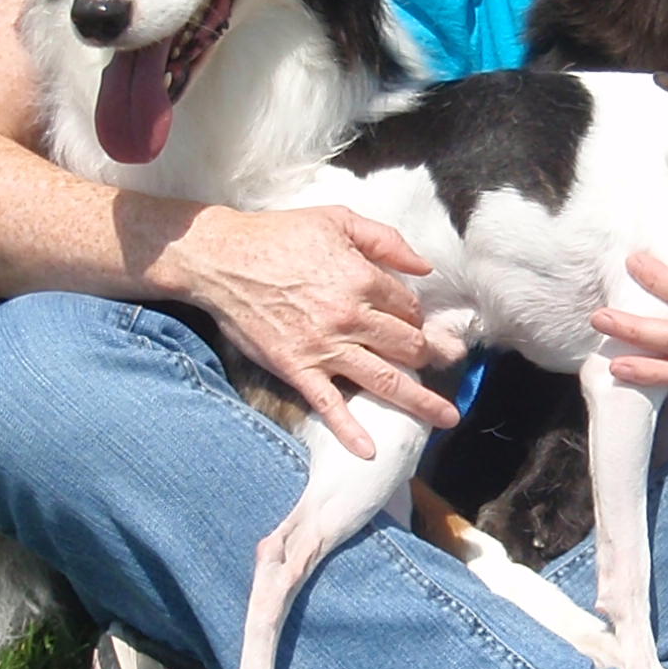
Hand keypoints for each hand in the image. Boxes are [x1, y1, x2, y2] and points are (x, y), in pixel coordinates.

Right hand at [164, 204, 462, 457]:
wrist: (221, 259)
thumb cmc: (278, 235)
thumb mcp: (337, 219)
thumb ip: (385, 239)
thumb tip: (425, 266)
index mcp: (363, 279)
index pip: (409, 309)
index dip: (414, 316)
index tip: (408, 320)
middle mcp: (350, 317)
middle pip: (407, 346)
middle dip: (427, 356)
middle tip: (438, 364)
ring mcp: (324, 347)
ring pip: (384, 379)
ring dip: (420, 402)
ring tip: (446, 418)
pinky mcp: (297, 368)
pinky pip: (329, 405)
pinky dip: (349, 429)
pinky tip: (369, 450)